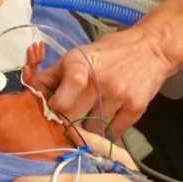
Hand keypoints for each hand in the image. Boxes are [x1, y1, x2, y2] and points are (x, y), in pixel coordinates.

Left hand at [36, 22, 176, 137]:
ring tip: (95, 114)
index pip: (59, 103)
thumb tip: (31, 92)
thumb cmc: (109, 52)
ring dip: (91, 129)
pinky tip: (111, 116)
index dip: (54, 112)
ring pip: (93, 132)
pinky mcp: (136, 108)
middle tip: (72, 120)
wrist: (151, 48)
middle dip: (69, 125)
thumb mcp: (77, 55)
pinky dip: (109, 130)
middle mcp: (99, 81)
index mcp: (79, 66)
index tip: (56, 111)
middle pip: (73, 122)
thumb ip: (52, 75)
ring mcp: (119, 96)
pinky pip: (114, 133)